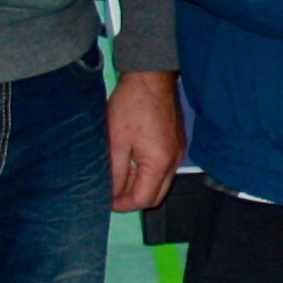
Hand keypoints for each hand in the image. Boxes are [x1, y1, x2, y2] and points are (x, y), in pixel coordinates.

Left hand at [106, 69, 183, 211]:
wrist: (150, 78)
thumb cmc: (131, 106)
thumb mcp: (115, 142)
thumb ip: (115, 172)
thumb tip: (112, 194)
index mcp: (159, 163)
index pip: (143, 199)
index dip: (122, 205)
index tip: (105, 199)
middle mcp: (174, 161)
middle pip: (156, 196)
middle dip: (132, 198)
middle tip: (111, 191)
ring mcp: (178, 152)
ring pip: (160, 182)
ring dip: (139, 184)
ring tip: (118, 173)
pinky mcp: (176, 143)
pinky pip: (163, 168)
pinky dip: (147, 172)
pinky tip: (131, 160)